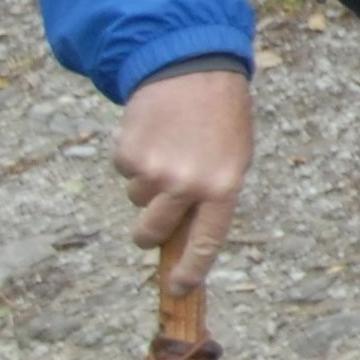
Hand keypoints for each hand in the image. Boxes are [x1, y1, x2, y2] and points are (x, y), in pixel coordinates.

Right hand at [116, 68, 253, 295]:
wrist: (193, 69)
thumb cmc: (222, 117)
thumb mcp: (234, 158)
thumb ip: (213, 196)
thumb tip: (185, 238)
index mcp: (224, 187)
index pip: (206, 243)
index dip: (191, 271)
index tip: (180, 289)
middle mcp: (188, 185)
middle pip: (153, 233)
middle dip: (149, 231)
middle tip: (155, 215)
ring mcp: (155, 172)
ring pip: (136, 201)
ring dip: (146, 184)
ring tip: (169, 147)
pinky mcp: (128, 156)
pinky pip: (124, 173)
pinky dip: (134, 160)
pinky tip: (154, 133)